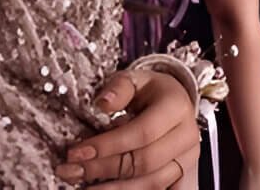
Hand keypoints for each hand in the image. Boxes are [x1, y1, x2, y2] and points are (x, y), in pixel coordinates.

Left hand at [56, 71, 200, 187]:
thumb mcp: (134, 80)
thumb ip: (119, 88)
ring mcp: (188, 159)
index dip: (107, 145)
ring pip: (152, 183)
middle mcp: (187, 135)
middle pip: (144, 161)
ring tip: (83, 187)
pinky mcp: (184, 175)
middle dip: (103, 168)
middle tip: (71, 170)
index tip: (76, 153)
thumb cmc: (150, 92)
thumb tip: (103, 103)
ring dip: (114, 189)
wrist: (175, 102)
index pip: (142, 132)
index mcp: (176, 107)